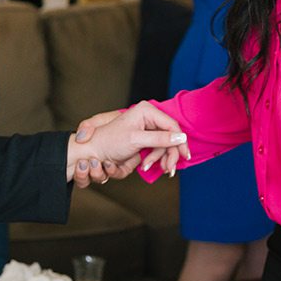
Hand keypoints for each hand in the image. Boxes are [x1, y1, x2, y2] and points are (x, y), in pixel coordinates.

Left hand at [71, 103, 190, 187]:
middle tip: (169, 169)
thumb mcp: (136, 140)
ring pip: (165, 145)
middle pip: (171, 136)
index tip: (185, 155)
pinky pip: (158, 150)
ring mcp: (148, 130)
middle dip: (169, 153)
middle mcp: (149, 118)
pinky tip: (148, 166)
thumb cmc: (110, 141)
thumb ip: (160, 138)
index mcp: (146, 111)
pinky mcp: (146, 141)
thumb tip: (181, 138)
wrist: (95, 152)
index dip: (180, 141)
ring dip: (161, 158)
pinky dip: (155, 159)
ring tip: (150, 167)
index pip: (172, 125)